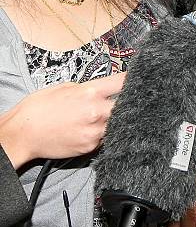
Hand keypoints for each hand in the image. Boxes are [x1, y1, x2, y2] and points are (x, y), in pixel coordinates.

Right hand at [0, 73, 124, 167]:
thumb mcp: (65, 87)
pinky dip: (103, 133)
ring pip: (117, 124)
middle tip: (129, 101)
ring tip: (103, 117)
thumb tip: (103, 88)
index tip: (140, 79)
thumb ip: (88, 88)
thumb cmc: (40, 108)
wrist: (24, 133)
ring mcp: (95, 131)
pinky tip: (93, 129)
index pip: (122, 82)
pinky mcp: (90, 147)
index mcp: (90, 92)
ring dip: (115, 120)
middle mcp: (96, 111)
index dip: (133, 79)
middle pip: (126, 105)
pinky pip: (105, 138)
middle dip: (128, 103)